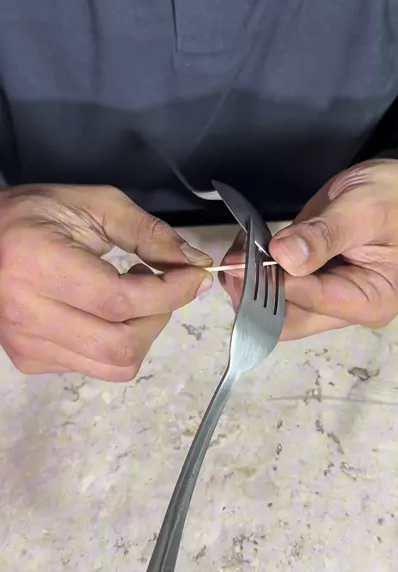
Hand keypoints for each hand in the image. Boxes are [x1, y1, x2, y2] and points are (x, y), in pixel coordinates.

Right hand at [0, 185, 211, 378]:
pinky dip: (115, 342)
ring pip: (113, 366)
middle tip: (157, 285)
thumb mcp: (96, 206)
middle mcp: (28, 314)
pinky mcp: (30, 360)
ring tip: (130, 297)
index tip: (194, 276)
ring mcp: (27, 344)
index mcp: (39, 265)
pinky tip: (103, 311)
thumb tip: (195, 263)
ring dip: (140, 333)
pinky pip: (94, 366)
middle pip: (121, 346)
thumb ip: (149, 233)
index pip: (120, 301)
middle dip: (158, 317)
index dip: (170, 293)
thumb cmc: (36, 215)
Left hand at [221, 159, 397, 339]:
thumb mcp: (364, 210)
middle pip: (289, 320)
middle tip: (230, 259)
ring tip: (237, 247)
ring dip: (249, 284)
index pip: (313, 303)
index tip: (244, 261)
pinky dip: (255, 272)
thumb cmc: (396, 198)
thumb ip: (325, 235)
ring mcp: (327, 300)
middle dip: (255, 294)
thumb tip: (284, 258)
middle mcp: (347, 310)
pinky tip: (245, 247)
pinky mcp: (310, 284)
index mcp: (373, 302)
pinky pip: (276, 289)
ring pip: (275, 309)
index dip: (276, 284)